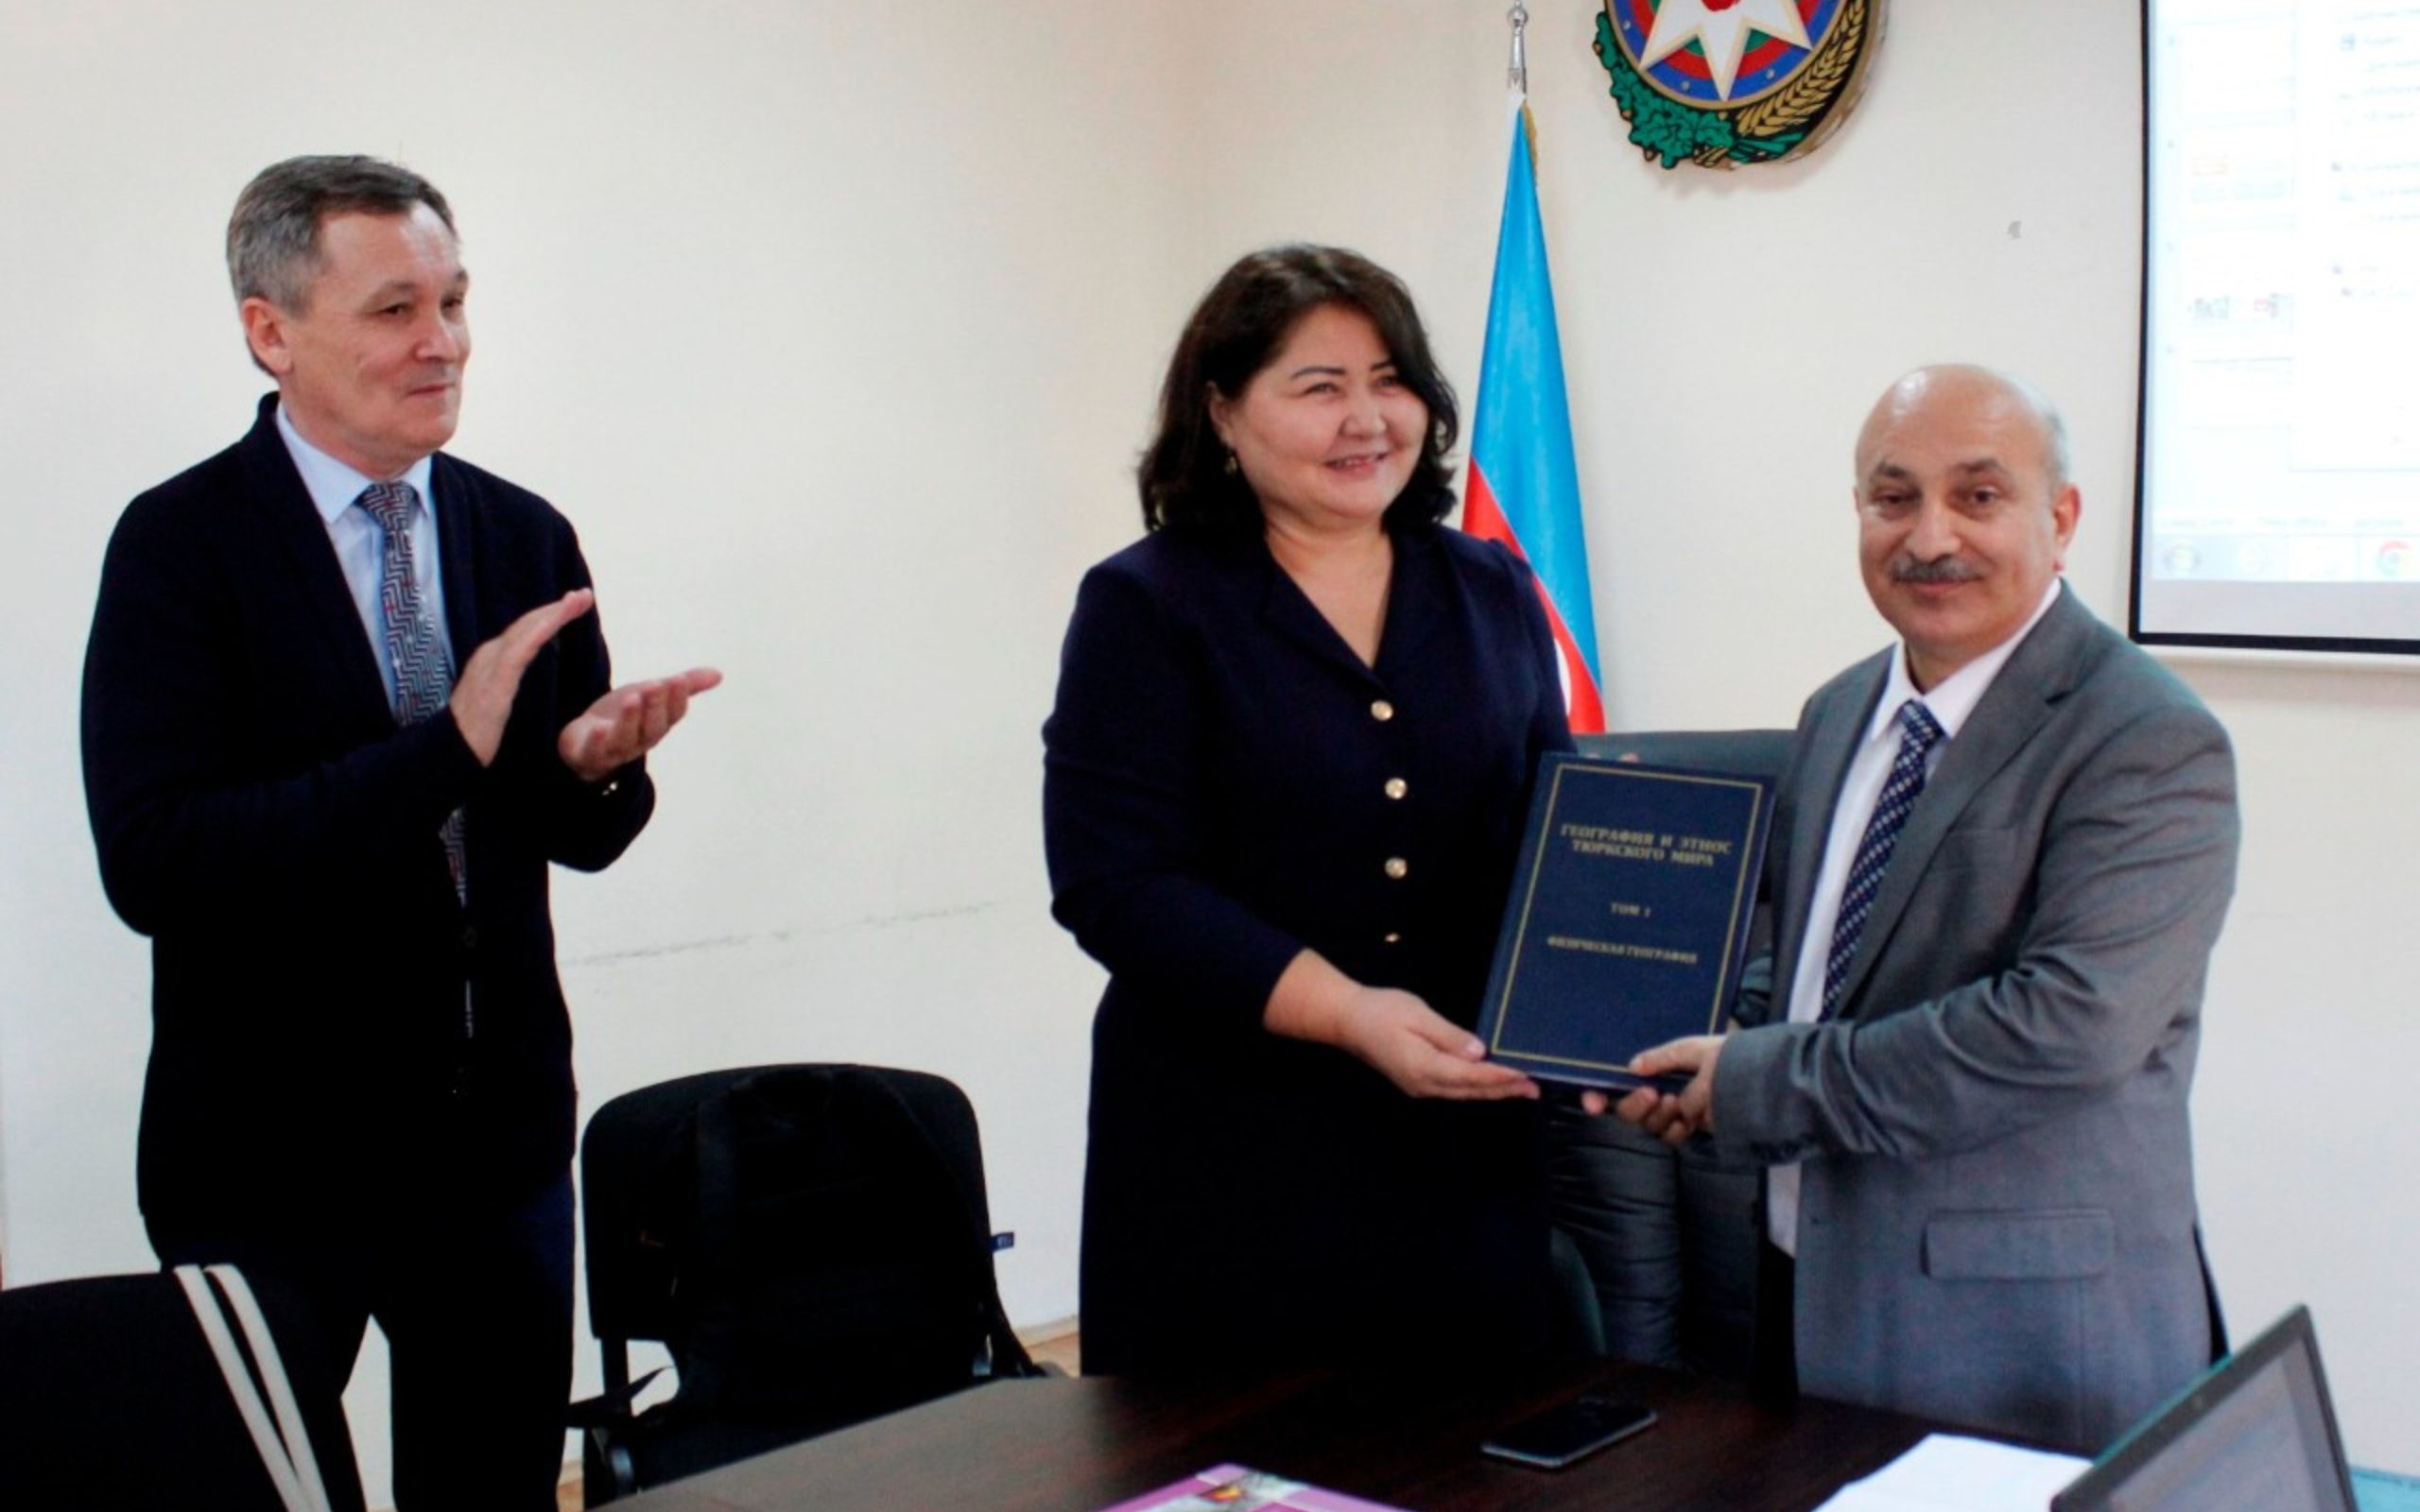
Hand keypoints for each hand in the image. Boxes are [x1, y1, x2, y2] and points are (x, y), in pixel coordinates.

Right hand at [449, 590, 596, 766]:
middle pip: (528, 624)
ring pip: (526, 631)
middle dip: (557, 607)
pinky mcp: (494, 682)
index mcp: (493, 658)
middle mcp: (489, 654)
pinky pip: (520, 651)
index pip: (525, 630)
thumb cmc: (476, 729)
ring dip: (553, 613)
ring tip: (577, 600)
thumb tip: (520, 663)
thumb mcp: (497, 696)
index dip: (550, 614)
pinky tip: (556, 621)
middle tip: (585, 594)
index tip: (576, 602)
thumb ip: (507, 676)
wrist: (452, 752)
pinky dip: (538, 632)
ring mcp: (489, 665)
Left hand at [558, 667, 723, 782]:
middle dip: (656, 706)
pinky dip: (597, 741)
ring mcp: (615, 750)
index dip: (677, 698)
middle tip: (657, 684)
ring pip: (625, 737)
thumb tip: (719, 674)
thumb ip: (684, 686)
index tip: (678, 679)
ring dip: (630, 719)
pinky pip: (594, 751)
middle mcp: (640, 740)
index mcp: (658, 725)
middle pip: (652, 726)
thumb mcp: (652, 695)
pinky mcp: (588, 754)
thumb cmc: (623, 716)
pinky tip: (598, 727)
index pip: (673, 714)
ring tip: (632, 698)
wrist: (584, 740)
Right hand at [1334, 987, 1541, 1101]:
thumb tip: (1480, 1053)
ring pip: (1464, 1092)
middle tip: (1536, 1087)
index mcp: (1424, 1067)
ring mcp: (1419, 1086)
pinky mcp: (1417, 1081)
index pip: (1472, 1076)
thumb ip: (1449, 1036)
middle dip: (1504, 1089)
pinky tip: (1490, 1081)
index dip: (1501, 1076)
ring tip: (1522, 1087)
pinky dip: (1476, 1087)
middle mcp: (1424, 1084)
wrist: (1347, 1019)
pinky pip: (1454, 1088)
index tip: (1527, 1074)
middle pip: (1471, 1090)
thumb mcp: (1418, 1014)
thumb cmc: (1382, 1010)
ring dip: (1493, 1090)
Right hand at [1580, 1032, 1727, 1143]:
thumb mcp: (1694, 1049)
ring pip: (1649, 1124)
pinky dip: (1677, 1129)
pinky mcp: (1692, 1129)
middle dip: (1634, 1104)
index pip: (1616, 1086)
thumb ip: (1662, 1058)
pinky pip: (1672, 1136)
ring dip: (1659, 1115)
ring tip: (1678, 1102)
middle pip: (1628, 1110)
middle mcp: (1660, 1092)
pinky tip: (1689, 1120)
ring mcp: (1675, 1113)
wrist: (1762, 1081)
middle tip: (1652, 1094)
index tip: (1592, 1103)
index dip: (1598, 1095)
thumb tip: (1632, 1067)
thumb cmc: (1729, 1059)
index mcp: (1656, 1071)